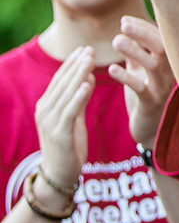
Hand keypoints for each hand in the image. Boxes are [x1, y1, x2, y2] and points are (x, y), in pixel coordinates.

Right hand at [34, 47, 93, 193]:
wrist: (60, 173)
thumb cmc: (69, 144)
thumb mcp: (75, 118)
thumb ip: (79, 99)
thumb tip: (87, 77)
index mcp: (46, 106)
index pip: (59, 80)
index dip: (71, 64)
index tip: (84, 49)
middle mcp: (44, 111)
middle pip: (61, 84)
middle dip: (75, 65)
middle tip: (88, 49)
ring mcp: (50, 122)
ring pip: (65, 94)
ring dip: (77, 76)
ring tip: (89, 61)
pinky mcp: (59, 134)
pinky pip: (69, 111)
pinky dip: (78, 97)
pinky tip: (88, 84)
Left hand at [109, 17, 175, 148]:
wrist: (151, 128)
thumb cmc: (146, 94)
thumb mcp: (142, 70)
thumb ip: (136, 50)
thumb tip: (127, 25)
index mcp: (168, 63)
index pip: (162, 39)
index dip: (145, 28)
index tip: (125, 21)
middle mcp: (170, 74)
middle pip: (163, 48)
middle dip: (144, 34)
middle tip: (124, 24)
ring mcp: (162, 89)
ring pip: (153, 66)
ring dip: (135, 52)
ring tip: (116, 41)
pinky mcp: (151, 103)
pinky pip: (141, 89)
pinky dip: (127, 77)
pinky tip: (113, 69)